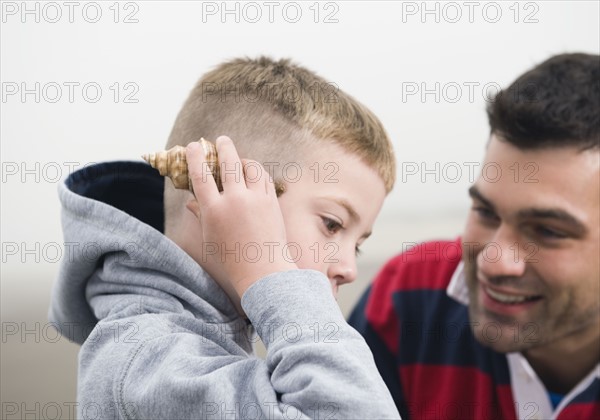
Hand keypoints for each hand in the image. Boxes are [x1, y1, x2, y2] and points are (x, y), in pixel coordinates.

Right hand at [185, 136, 297, 297]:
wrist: (263, 269)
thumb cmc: (232, 258)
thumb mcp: (210, 237)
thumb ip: (201, 215)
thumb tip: (190, 202)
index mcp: (214, 210)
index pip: (201, 175)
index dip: (196, 157)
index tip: (194, 145)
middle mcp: (235, 200)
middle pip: (228, 163)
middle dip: (224, 147)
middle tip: (221, 140)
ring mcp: (255, 199)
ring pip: (250, 167)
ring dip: (244, 159)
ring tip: (240, 159)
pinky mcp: (271, 202)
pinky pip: (264, 178)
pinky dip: (257, 172)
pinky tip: (254, 173)